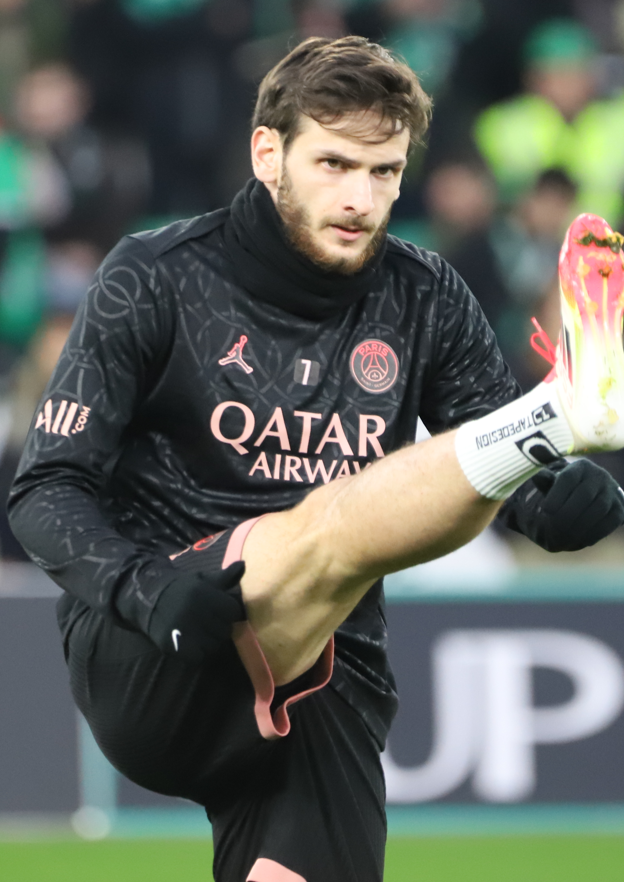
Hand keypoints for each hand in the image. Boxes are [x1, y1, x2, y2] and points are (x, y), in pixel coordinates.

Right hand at [147, 561, 245, 662]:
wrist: (149, 598)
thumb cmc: (183, 589)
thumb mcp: (204, 579)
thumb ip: (226, 576)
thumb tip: (243, 564)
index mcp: (203, 593)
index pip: (233, 611)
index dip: (230, 612)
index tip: (222, 610)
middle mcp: (193, 611)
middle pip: (225, 630)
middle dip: (221, 627)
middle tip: (210, 623)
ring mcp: (181, 629)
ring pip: (213, 645)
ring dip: (211, 642)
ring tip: (202, 633)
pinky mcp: (171, 645)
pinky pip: (198, 657)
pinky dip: (199, 653)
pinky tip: (194, 643)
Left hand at [503, 459, 623, 551]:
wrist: (594, 494)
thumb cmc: (567, 489)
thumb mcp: (555, 482)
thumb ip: (546, 480)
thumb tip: (537, 473)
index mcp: (581, 466)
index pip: (569, 478)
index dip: (557, 494)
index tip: (546, 510)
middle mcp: (599, 476)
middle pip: (584, 495)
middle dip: (567, 513)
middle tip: (553, 527)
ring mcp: (612, 492)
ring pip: (598, 509)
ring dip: (580, 525)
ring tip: (563, 537)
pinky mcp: (620, 509)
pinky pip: (609, 522)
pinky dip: (594, 532)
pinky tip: (580, 540)